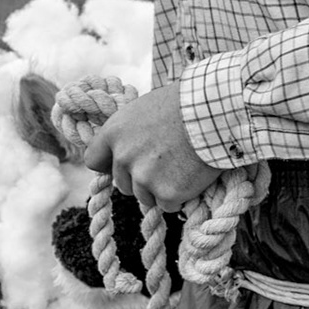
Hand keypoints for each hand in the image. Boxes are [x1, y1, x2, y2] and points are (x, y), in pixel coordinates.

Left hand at [81, 82, 221, 211]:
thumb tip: (125, 149)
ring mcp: (144, 177)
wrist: (214, 112)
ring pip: (145, 197)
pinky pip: (168, 205)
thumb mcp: (145, 109)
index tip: (125, 165)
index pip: (94, 161)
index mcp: (114, 133)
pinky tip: (192, 176)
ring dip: (161, 188)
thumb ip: (129, 133)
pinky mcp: (167, 192)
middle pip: (123, 183)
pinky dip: (180, 196)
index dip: (109, 165)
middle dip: (141, 178)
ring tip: (182, 167)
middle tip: (167, 163)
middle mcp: (123, 157)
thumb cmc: (185, 104)